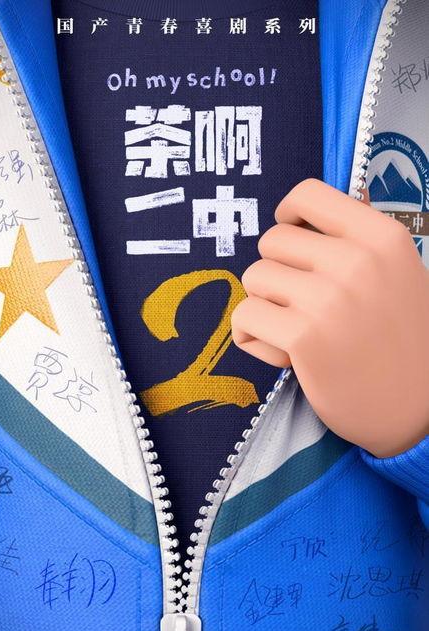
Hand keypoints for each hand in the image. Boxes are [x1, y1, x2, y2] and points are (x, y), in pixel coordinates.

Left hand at [231, 179, 428, 457]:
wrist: (418, 410)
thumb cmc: (402, 342)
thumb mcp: (399, 275)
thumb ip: (362, 240)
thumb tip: (334, 200)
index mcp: (382, 237)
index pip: (309, 195)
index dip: (289, 216)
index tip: (291, 238)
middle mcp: (357, 261)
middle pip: (272, 241)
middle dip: (277, 272)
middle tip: (300, 305)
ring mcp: (330, 299)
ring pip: (253, 278)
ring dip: (264, 305)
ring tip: (294, 331)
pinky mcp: (304, 338)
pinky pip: (244, 316)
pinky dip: (251, 336)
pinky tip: (279, 352)